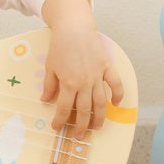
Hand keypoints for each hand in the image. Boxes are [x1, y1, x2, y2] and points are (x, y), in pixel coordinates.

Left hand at [39, 0, 123, 130]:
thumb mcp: (50, 66)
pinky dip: (118, 95)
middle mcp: (84, 82)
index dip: (60, 120)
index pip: (65, 108)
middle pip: (85, 110)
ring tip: (97, 127)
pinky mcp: (106, 67)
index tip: (57, 127)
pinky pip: (115, 84)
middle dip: (81, 126)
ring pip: (101, 102)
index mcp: (69, 83)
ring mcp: (97, 76)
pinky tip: (116, 104)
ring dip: (100, 117)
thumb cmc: (60, 46)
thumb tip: (45, 100)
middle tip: (79, 136)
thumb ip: (49, 85)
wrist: (74, 27)